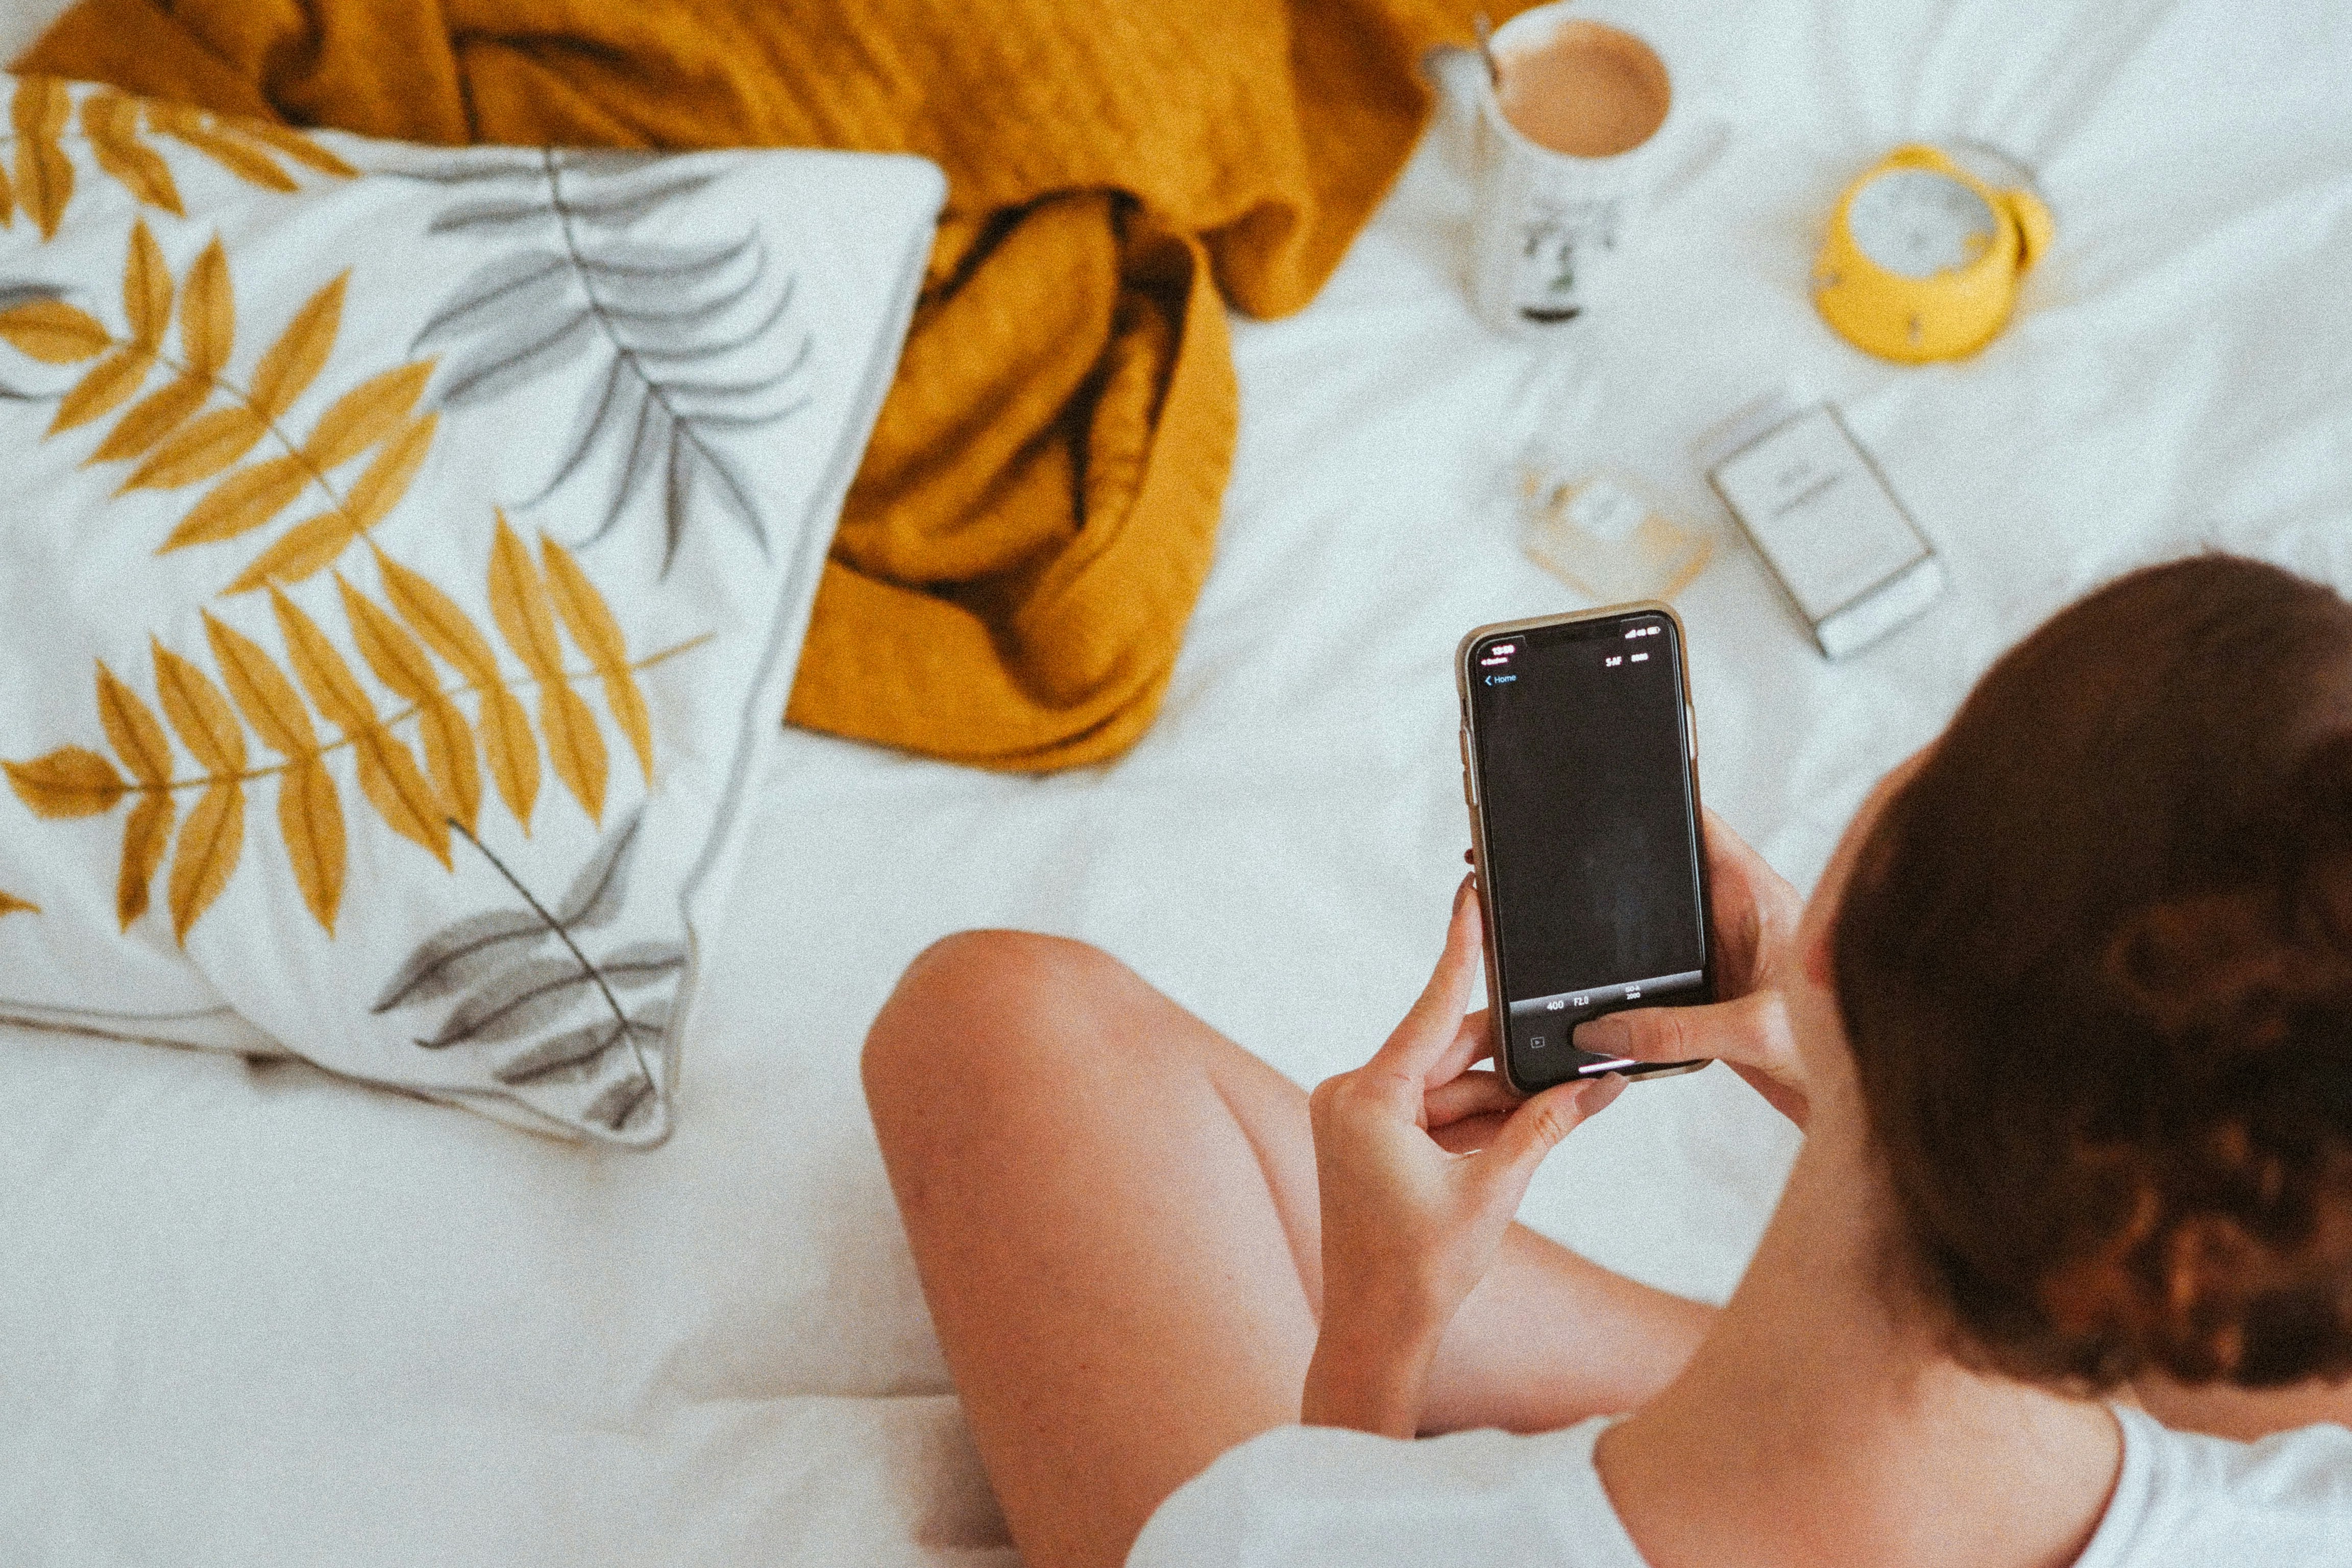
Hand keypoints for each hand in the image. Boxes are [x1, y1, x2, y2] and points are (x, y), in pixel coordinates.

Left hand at [1301, 877, 1624, 1436]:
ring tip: (1575, 1087)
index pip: (1432, 1007)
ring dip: (1506, 1093)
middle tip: (1575, 1027)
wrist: (1376, 1336)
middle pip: (1450, 1050)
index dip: (1461, 947)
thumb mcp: (1495, 1190)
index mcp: (1368, 1098)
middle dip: (1514, 1050)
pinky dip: (1481, 1117)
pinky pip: (1437, 1112)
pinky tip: (1537, 1113)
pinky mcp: (1371, 1142)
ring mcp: (1359, 1119)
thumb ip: (1544, 1127)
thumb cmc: (1421, 1272)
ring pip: (1450, 1085)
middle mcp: (1353, 1097)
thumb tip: (1597, 1082)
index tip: (1470, 891)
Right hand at [1571, 808, 1808, 1124]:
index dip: (1665, 804)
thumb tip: (1605, 1031)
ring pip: (1662, 929)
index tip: (1623, 792)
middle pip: (1672, 877)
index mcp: (1760, 899)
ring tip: (1595, 954)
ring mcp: (1725, 956)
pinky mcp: (1714, 995)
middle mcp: (1740, 920)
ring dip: (1634, 942)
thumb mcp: (1751, 1033)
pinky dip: (1638, 989)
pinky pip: (1661, 980)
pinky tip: (1617, 1006)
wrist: (1855, 1104)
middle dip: (1632, 877)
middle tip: (1584, 881)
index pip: (1705, 829)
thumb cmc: (1839, 1052)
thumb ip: (1674, 1030)